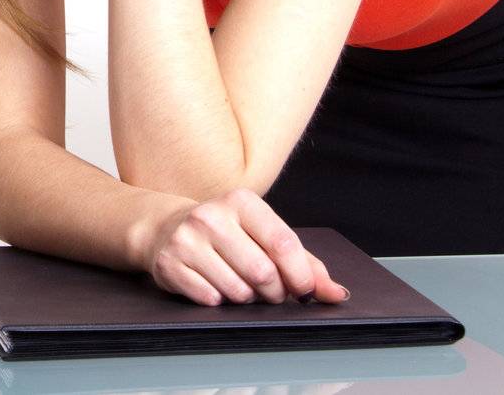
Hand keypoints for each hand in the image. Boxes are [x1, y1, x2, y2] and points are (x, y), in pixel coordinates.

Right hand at [139, 188, 349, 306]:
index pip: (283, 244)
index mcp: (241, 202)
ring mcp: (186, 239)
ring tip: (239, 285)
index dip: (301, 276)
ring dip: (247, 298)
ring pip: (238, 291)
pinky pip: (209, 299)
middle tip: (269, 291)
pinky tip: (213, 285)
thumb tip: (338, 294)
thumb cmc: (228, 235)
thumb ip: (305, 263)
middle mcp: (211, 216)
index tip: (303, 291)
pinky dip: (219, 301)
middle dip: (274, 292)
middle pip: (263, 273)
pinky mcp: (169, 264)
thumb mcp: (264, 236)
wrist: (166, 229)